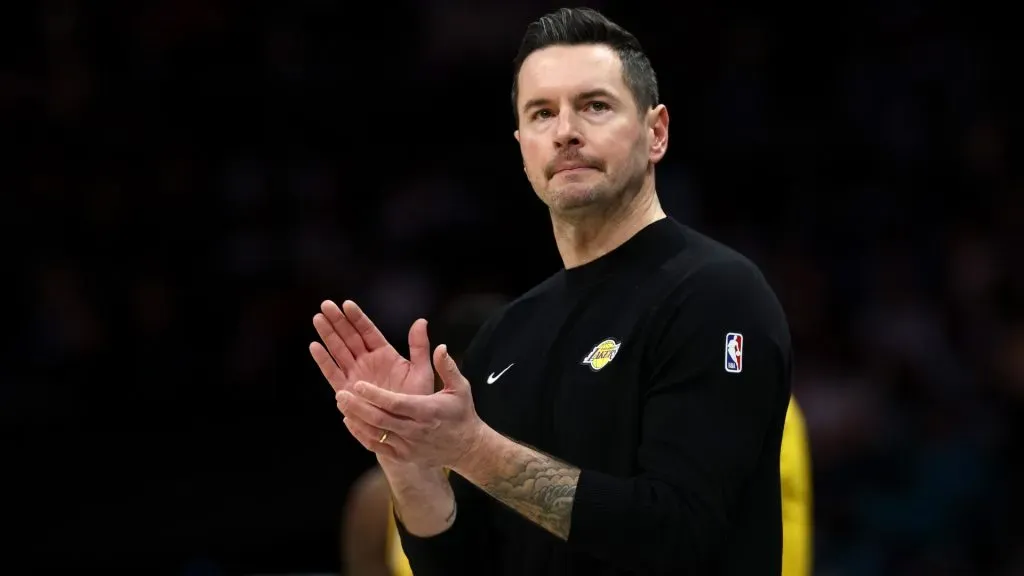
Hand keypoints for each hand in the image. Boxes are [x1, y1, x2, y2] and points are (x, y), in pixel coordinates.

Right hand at [310, 299, 434, 397]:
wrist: (407, 427)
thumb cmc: (417, 400)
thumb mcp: (421, 371)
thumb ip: (419, 347)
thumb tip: (421, 321)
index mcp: (385, 354)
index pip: (368, 331)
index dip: (357, 318)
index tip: (346, 304)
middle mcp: (367, 362)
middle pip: (349, 337)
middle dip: (337, 321)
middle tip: (325, 305)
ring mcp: (356, 375)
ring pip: (339, 351)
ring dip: (328, 335)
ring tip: (318, 318)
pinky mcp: (347, 391)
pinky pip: (333, 373)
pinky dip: (324, 360)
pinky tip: (314, 346)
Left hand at [337, 344, 487, 470]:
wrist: (465, 447)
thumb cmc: (461, 413)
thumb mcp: (460, 388)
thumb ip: (447, 367)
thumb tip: (441, 347)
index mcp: (428, 411)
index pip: (397, 404)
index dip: (376, 396)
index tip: (359, 385)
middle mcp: (415, 431)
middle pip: (381, 420)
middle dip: (358, 407)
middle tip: (341, 393)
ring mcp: (407, 446)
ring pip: (374, 434)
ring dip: (356, 419)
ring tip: (341, 403)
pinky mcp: (402, 456)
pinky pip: (376, 446)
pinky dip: (360, 434)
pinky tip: (350, 420)